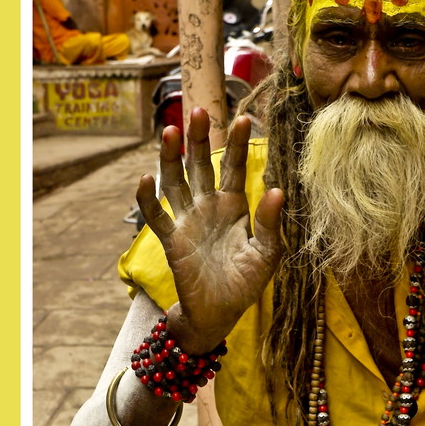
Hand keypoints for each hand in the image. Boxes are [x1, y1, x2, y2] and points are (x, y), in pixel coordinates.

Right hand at [136, 108, 283, 351]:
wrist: (219, 315)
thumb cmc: (244, 283)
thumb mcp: (267, 254)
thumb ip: (271, 224)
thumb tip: (279, 190)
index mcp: (234, 206)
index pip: (235, 168)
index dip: (238, 144)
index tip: (243, 118)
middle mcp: (208, 207)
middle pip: (201, 165)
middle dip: (199, 139)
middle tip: (198, 110)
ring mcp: (187, 220)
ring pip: (175, 181)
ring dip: (170, 157)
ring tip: (169, 131)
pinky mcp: (172, 240)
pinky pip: (157, 216)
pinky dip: (148, 199)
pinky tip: (145, 179)